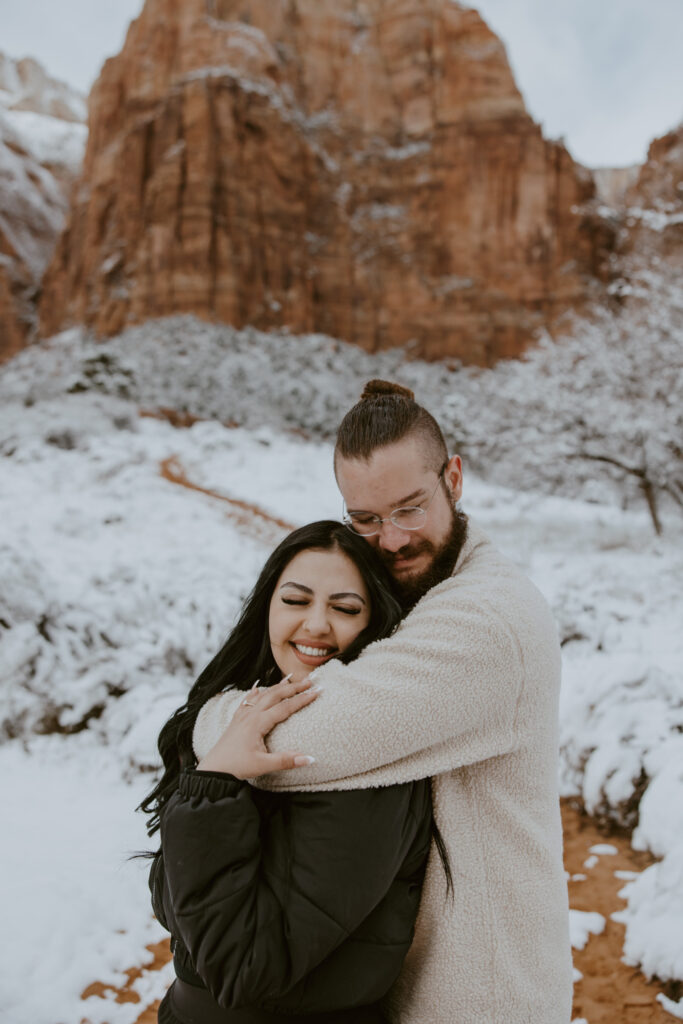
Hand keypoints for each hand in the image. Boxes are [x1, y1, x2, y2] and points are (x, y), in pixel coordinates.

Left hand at [196, 675, 320, 778]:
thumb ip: (286, 760)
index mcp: (258, 723)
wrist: (214, 769)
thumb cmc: (237, 767)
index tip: (317, 691)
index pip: (285, 707)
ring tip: (290, 679)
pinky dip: (256, 692)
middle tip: (310, 681)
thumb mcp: (263, 765)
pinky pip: (248, 700)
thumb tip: (310, 759)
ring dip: (278, 686)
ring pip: (263, 694)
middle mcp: (250, 715)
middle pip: (275, 695)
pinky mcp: (236, 720)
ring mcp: (242, 715)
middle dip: (294, 687)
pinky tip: (257, 688)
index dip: (302, 699)